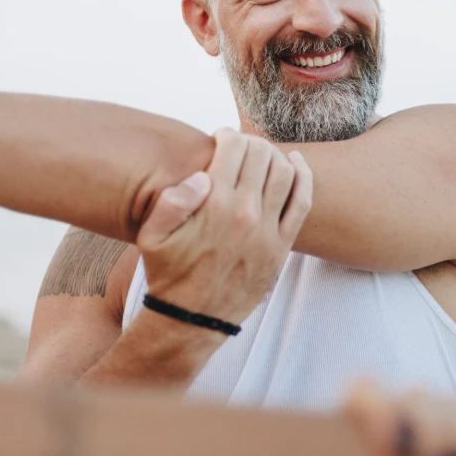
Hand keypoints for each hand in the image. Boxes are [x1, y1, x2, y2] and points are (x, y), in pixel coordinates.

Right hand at [137, 129, 311, 335]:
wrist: (191, 320)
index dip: (227, 135)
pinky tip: (296, 163)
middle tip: (240, 148)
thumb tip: (202, 176)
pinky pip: (302, 201)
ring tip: (260, 156)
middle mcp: (245, 214)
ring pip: (284, 172)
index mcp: (214, 205)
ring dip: (274, 155)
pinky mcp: (282, 246)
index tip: (221, 140)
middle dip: (250, 143)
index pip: (233, 148)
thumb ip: (171, 200)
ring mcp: (267, 231)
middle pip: (260, 154)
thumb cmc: (169, 273)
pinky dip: (304, 176)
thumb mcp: (151, 236)